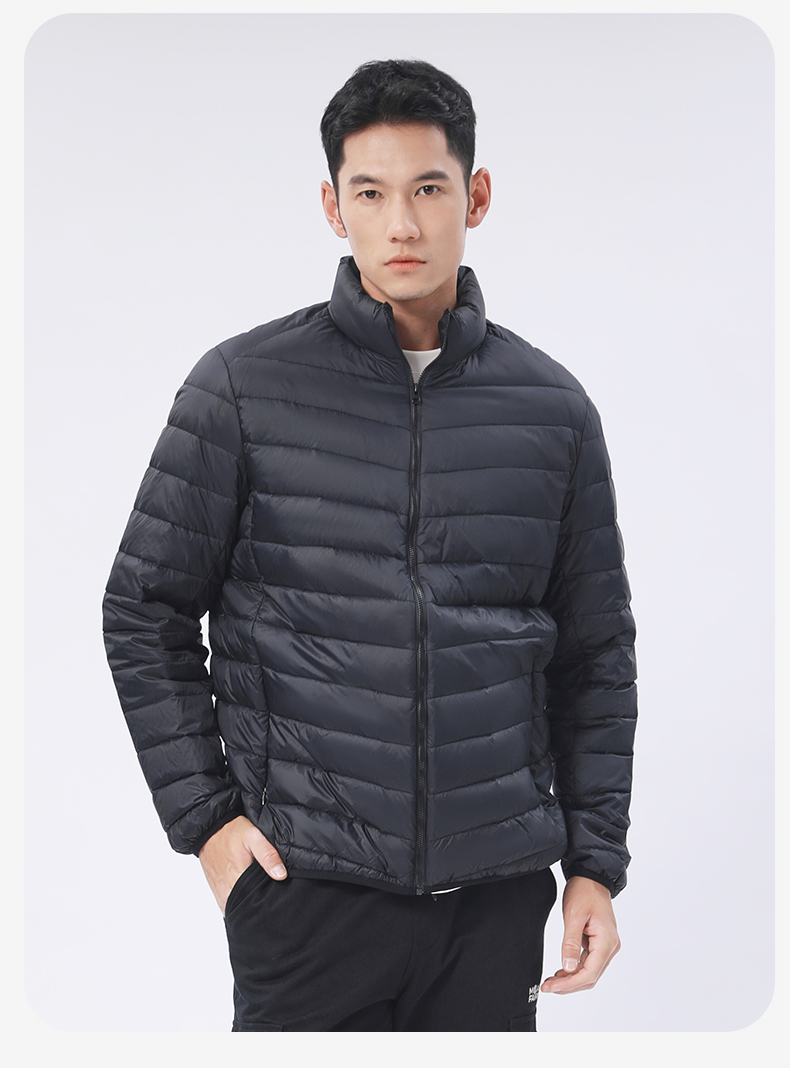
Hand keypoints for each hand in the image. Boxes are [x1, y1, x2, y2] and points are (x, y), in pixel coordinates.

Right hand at [198, 815, 287, 915]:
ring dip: (249, 906)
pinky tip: (248, 897)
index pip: (257, 904)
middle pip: (248, 909)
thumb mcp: (253, 836)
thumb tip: (281, 875)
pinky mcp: (217, 892)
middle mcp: (227, 891)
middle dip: (261, 907)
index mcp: (238, 880)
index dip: (270, 904)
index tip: (279, 901)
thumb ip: (267, 855)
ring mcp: (221, 893)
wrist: (209, 829)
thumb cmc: (231, 831)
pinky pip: (229, 906)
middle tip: (272, 897)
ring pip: (238, 909)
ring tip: (261, 896)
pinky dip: (239, 905)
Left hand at [541, 875, 620, 993]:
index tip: (552, 987)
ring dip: (571, 979)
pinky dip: (575, 969)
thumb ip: (571, 943)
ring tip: (551, 981)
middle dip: (569, 985)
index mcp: (606, 941)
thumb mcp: (573, 915)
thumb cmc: (584, 891)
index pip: (590, 973)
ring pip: (590, 972)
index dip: (570, 984)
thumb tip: (569, 968)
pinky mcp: (599, 942)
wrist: (591, 876)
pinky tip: (561, 971)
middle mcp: (610, 946)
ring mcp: (606, 945)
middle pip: (590, 977)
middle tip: (548, 987)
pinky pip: (588, 962)